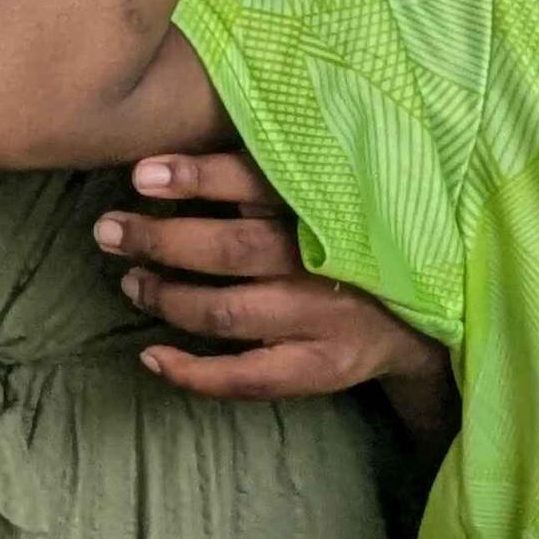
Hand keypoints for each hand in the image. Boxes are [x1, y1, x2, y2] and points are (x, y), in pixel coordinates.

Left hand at [104, 148, 445, 399]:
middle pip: (229, 251)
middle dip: (158, 241)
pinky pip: (245, 378)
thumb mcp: (330, 194)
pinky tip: (151, 356)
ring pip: (225, 313)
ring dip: (165, 298)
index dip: (197, 177)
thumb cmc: (357, 239)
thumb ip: (270, 175)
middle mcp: (327, 265)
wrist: (430, 314)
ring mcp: (325, 321)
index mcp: (329, 208)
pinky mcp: (321, 367)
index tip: (141, 174)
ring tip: (130, 281)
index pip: (259, 182)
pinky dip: (191, 372)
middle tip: (108, 230)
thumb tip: (173, 159)